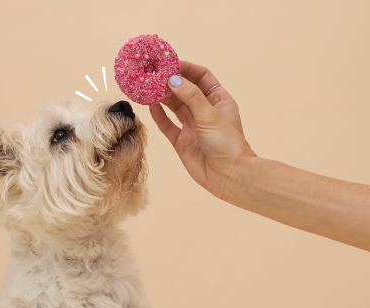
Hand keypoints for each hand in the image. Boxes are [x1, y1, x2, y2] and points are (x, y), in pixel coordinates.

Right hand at [149, 61, 256, 199]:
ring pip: (175, 107)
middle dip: (170, 82)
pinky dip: (159, 116)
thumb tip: (173, 79)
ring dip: (162, 98)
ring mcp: (193, 127)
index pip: (201, 77)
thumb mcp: (209, 114)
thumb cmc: (226, 143)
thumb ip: (190, 96)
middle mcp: (205, 112)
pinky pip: (168, 126)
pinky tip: (151, 106)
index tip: (170, 63)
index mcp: (219, 101)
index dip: (186, 69)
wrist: (227, 175)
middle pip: (185, 91)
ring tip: (148, 88)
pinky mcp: (182, 142)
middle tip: (154, 74)